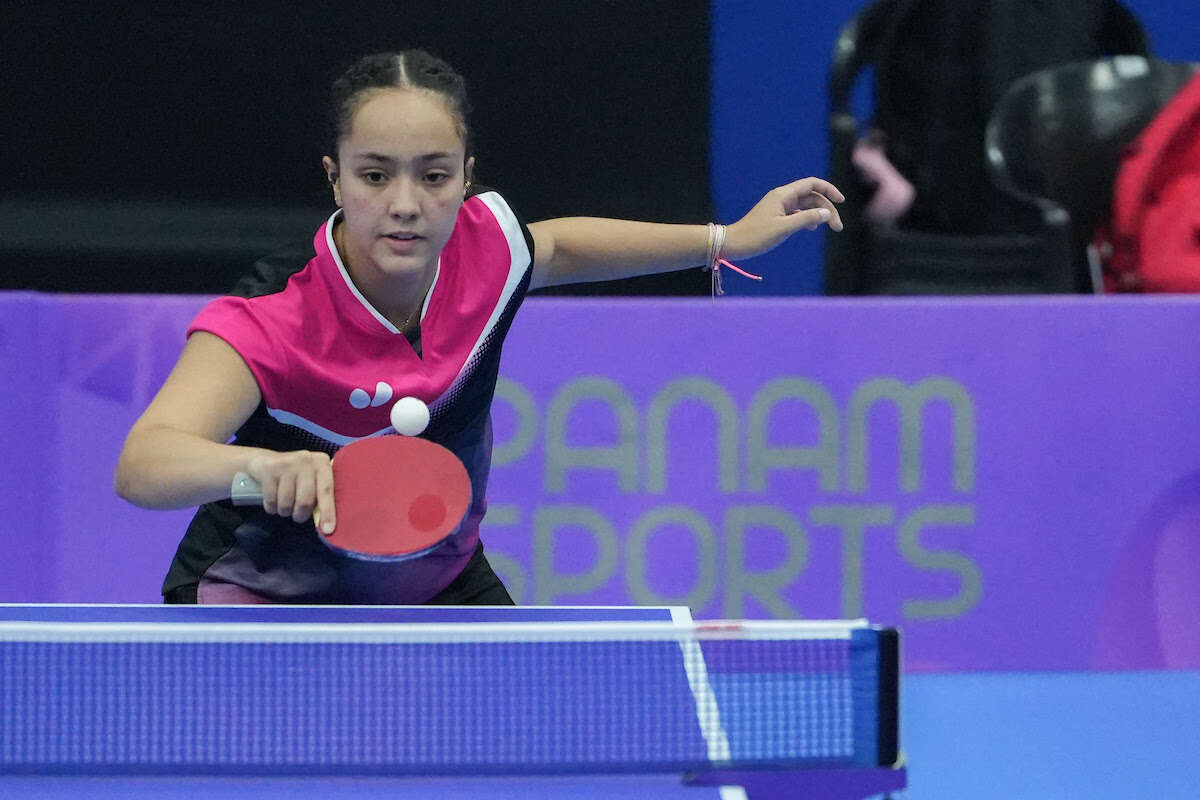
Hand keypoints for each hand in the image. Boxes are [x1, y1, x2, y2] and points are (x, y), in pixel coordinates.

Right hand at [245, 450, 335, 531]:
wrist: (265, 461)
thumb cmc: (295, 476)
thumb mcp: (312, 479)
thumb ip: (320, 495)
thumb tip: (327, 525)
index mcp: (322, 463)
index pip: (327, 490)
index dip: (328, 512)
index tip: (328, 530)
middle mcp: (306, 460)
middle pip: (305, 501)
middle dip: (300, 515)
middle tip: (298, 516)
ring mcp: (287, 463)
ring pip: (286, 503)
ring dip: (284, 511)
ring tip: (284, 505)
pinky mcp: (270, 469)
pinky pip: (271, 500)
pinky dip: (271, 507)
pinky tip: (273, 501)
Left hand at [723, 177, 844, 260]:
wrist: (734, 244)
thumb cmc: (756, 236)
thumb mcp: (784, 228)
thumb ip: (806, 219)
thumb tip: (826, 212)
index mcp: (783, 195)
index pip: (812, 184)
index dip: (829, 189)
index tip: (841, 201)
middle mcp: (782, 197)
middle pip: (812, 196)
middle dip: (827, 209)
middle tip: (837, 227)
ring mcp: (780, 207)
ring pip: (806, 206)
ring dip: (819, 215)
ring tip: (830, 228)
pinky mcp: (777, 216)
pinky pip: (798, 213)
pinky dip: (808, 218)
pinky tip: (812, 228)